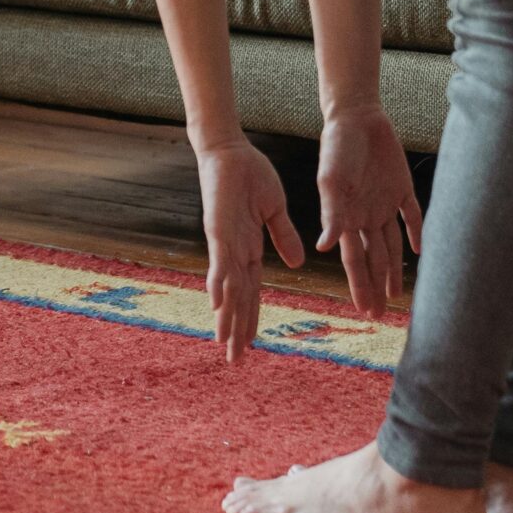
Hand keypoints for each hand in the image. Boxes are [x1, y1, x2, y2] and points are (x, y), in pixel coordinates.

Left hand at [196, 139, 307, 364]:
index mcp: (249, 248)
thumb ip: (283, 237)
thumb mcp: (274, 211)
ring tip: (226, 344)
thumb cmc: (250, 175)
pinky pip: (221, 258)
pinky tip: (217, 302)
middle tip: (234, 361)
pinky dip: (219, 280)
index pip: (250, 291)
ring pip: (227, 286)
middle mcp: (234, 251)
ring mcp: (225, 241)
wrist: (231, 151)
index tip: (250, 345)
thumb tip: (295, 265)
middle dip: (236, 329)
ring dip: (227, 315)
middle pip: (238, 298)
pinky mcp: (219, 227)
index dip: (250, 318)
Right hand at [316, 105, 423, 317]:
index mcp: (346, 216)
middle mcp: (364, 214)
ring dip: (392, 269)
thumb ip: (331, 213)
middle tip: (378, 313)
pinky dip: (415, 233)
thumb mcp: (332, 180)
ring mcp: (383, 202)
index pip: (353, 260)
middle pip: (371, 258)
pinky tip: (419, 252)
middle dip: (374, 286)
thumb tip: (322, 249)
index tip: (363, 310)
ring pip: (390, 244)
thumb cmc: (337, 146)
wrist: (355, 115)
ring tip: (396, 294)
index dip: (359, 285)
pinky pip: (411, 216)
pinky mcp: (401, 187)